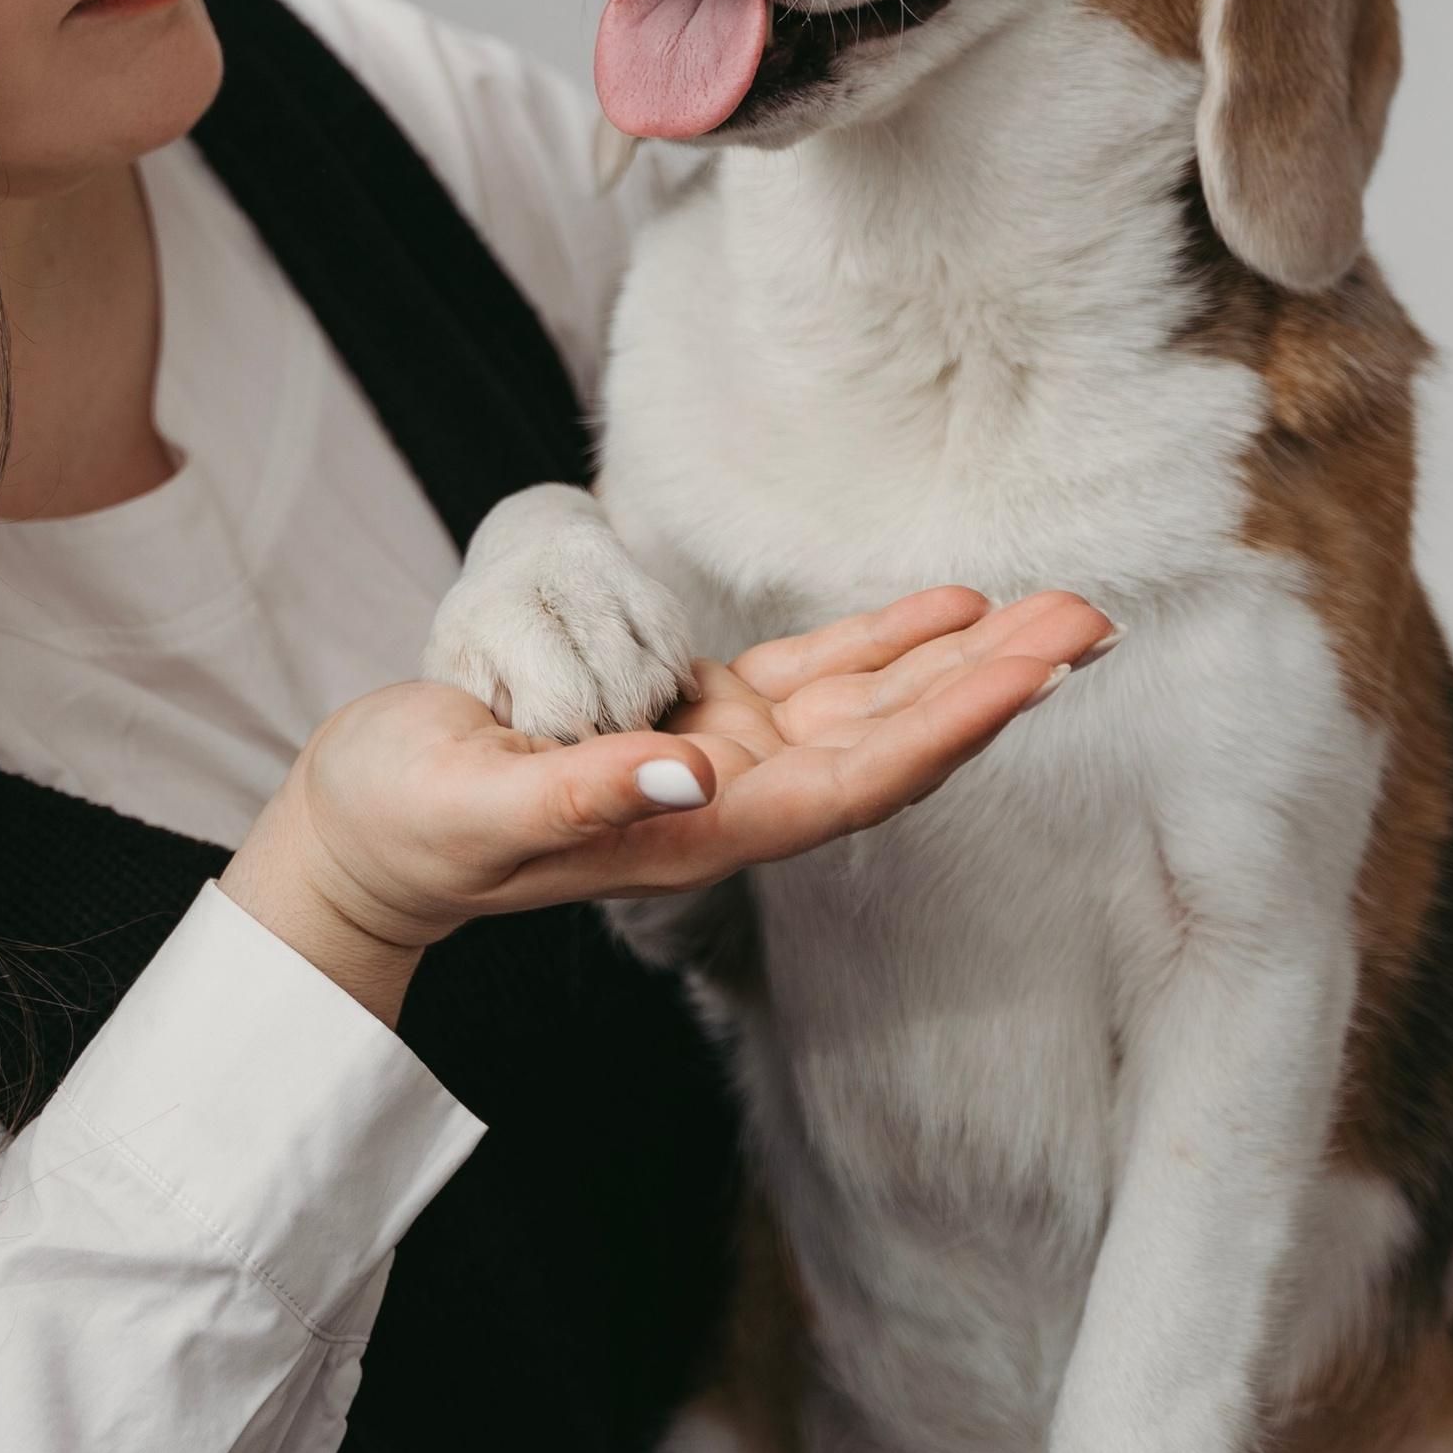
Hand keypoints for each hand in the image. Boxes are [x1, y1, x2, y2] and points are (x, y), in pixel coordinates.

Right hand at [221, 584, 1112, 1024]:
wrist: (357, 845)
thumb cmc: (401, 828)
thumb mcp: (471, 805)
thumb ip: (579, 793)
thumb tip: (688, 772)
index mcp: (696, 832)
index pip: (856, 778)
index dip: (950, 725)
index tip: (1035, 673)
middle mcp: (730, 803)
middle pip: (894, 742)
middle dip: (995, 685)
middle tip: (1095, 623)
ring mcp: (718, 763)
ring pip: (869, 707)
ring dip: (963, 661)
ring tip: (1060, 609)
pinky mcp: (689, 723)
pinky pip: (810, 680)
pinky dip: (881, 645)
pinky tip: (950, 607)